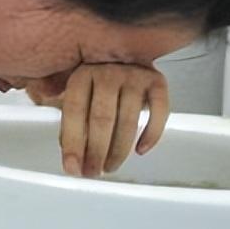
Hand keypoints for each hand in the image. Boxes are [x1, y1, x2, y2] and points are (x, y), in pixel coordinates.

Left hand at [44, 63, 169, 177]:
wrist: (124, 56)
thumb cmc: (96, 84)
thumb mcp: (78, 96)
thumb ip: (71, 121)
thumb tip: (72, 159)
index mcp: (81, 76)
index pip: (74, 113)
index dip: (73, 143)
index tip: (73, 168)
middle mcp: (108, 73)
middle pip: (102, 119)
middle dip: (96, 151)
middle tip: (93, 172)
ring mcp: (134, 75)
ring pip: (128, 120)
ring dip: (119, 150)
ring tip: (111, 167)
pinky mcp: (157, 81)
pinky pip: (158, 112)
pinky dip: (151, 134)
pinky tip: (140, 150)